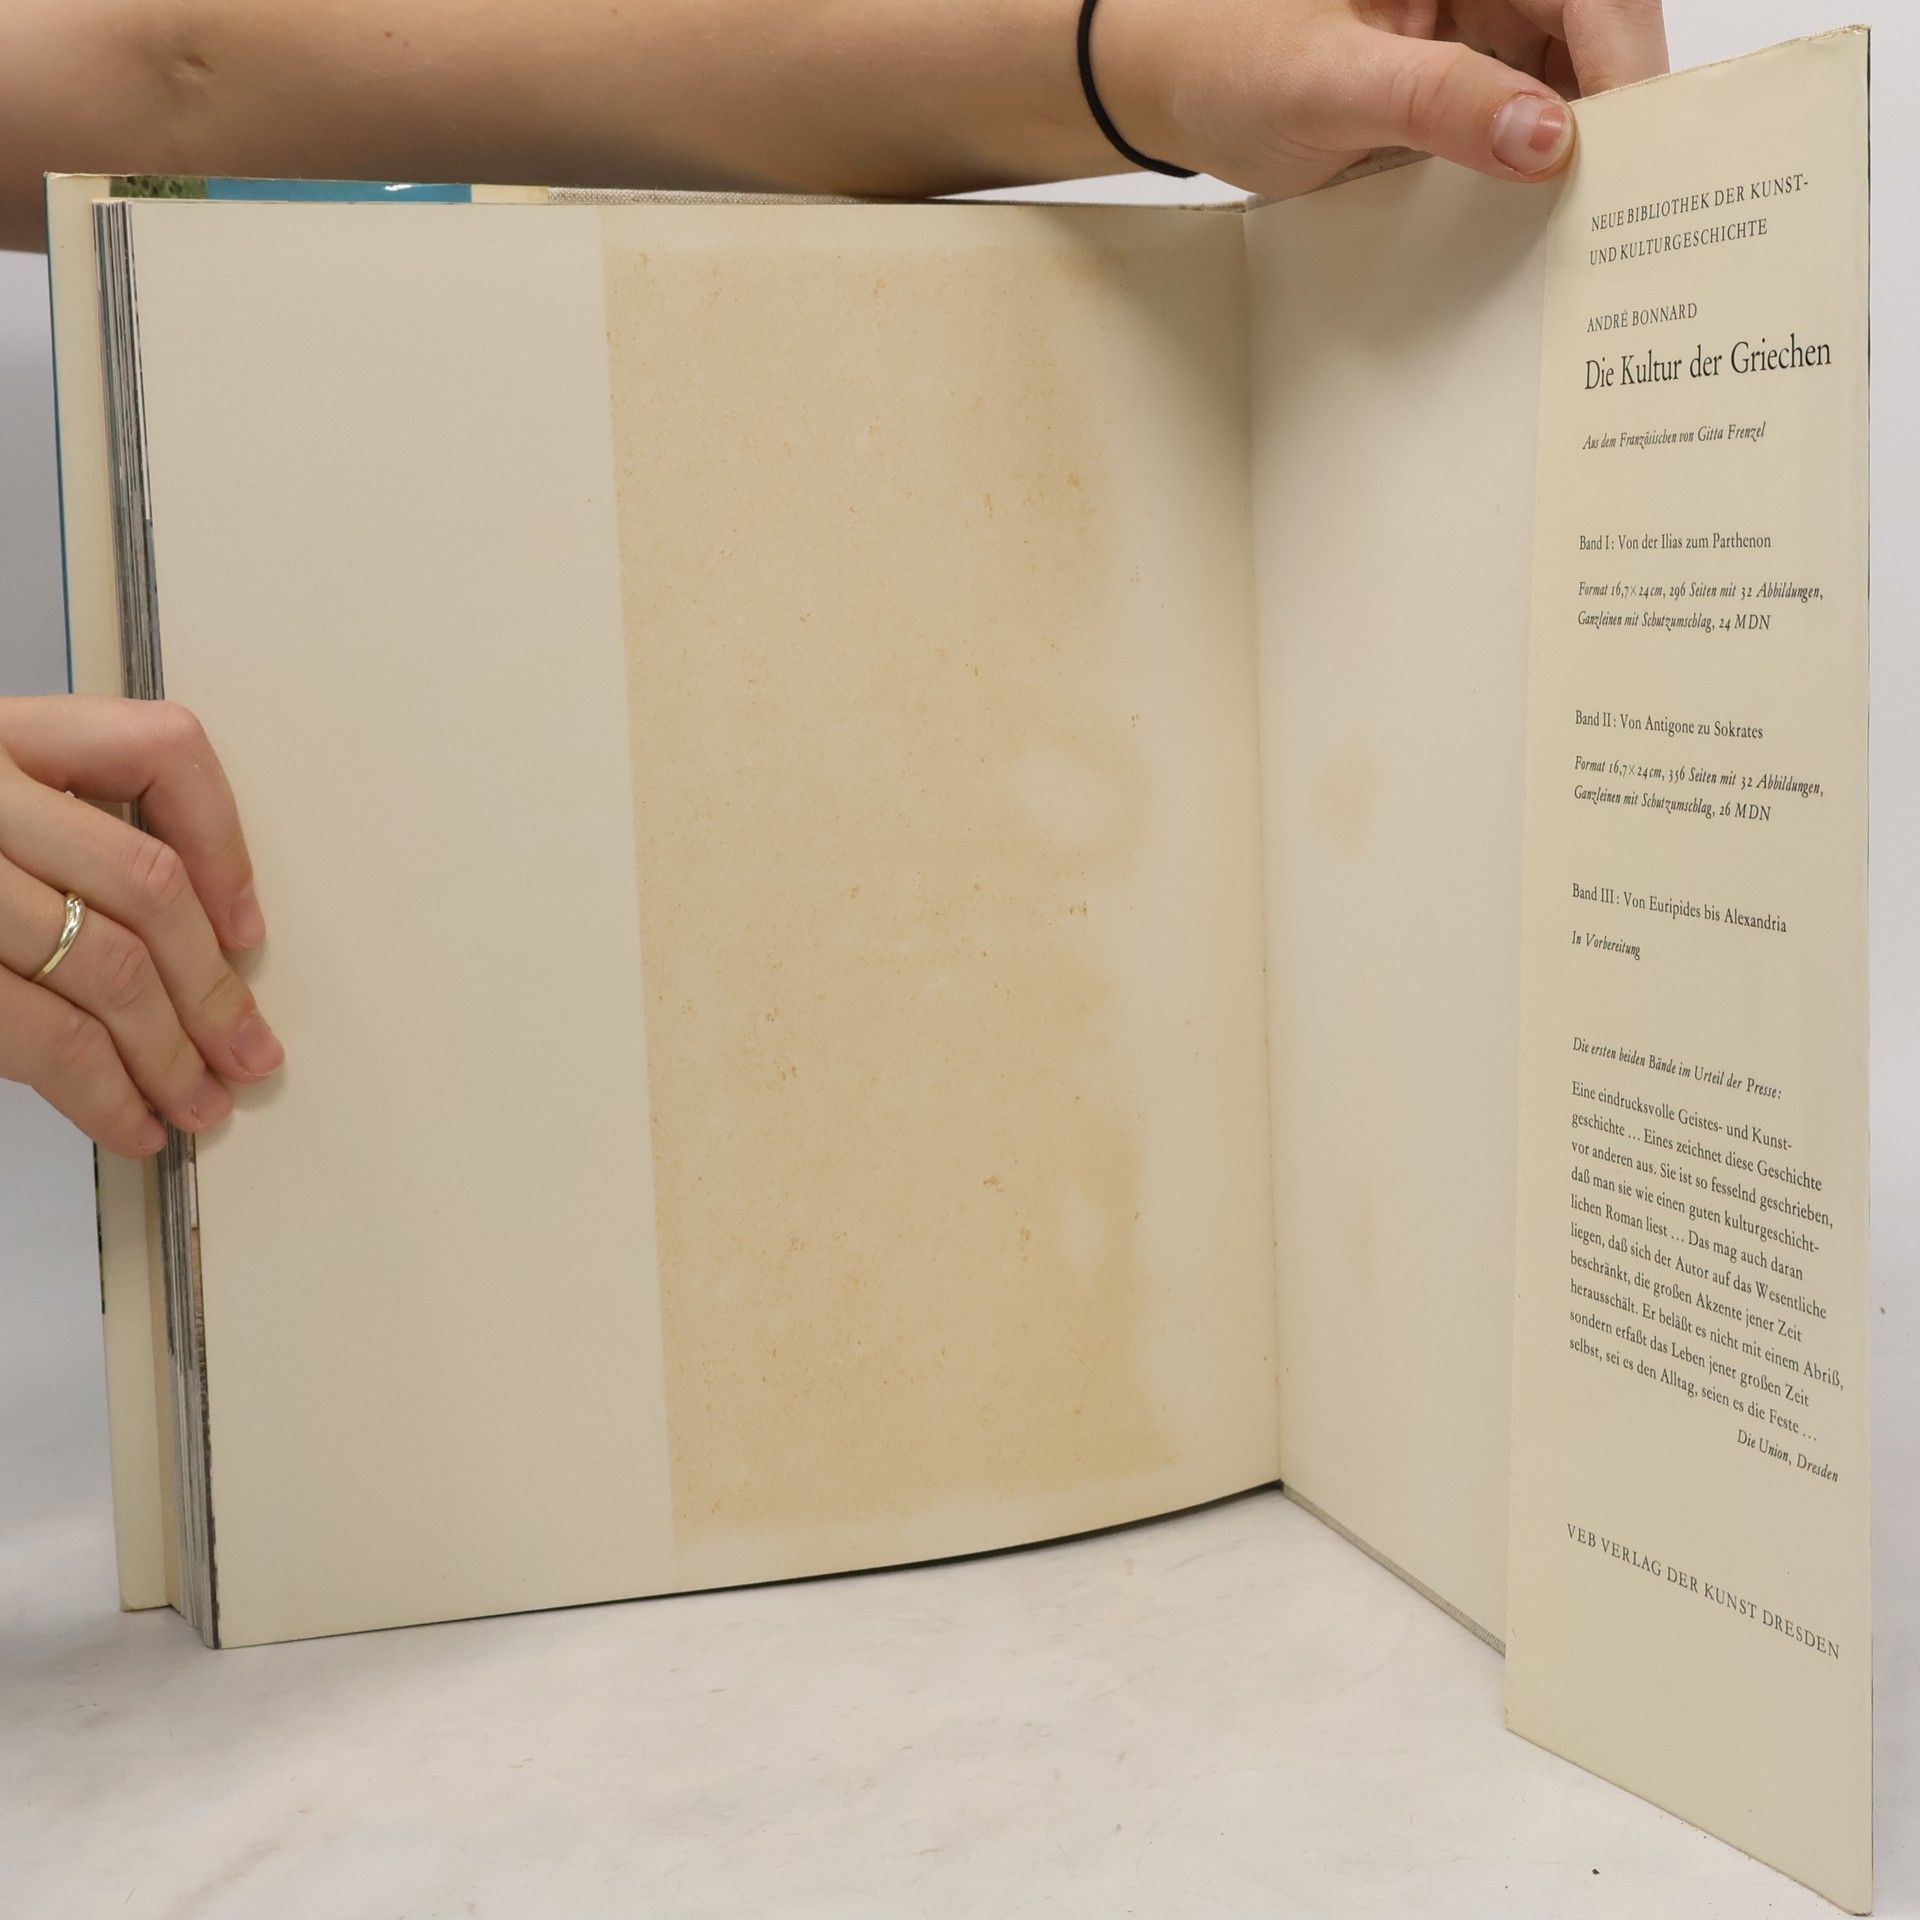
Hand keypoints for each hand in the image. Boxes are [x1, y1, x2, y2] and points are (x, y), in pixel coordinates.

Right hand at [0, 697, 282, 1156]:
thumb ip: (47, 845)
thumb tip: (190, 952)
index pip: (160, 748)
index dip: (225, 843)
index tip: (245, 926)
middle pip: (147, 882)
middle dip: (213, 987)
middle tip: (248, 1054)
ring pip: (103, 962)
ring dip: (170, 1054)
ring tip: (200, 1104)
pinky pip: (39, 1034)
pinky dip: (103, 1091)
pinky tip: (130, 1123)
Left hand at [1094, 0, 1668, 194]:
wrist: (1168, 84)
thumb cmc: (1227, 58)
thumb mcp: (1329, 85)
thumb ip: (1437, 103)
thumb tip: (1545, 137)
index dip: (1628, 68)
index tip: (1637, 155)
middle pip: (1597, 36)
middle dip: (1615, 116)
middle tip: (1622, 213)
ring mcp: (1478, 25)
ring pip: (1571, 80)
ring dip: (1580, 149)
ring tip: (1584, 227)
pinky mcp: (1460, 77)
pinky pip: (1524, 114)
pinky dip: (1535, 165)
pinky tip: (1537, 218)